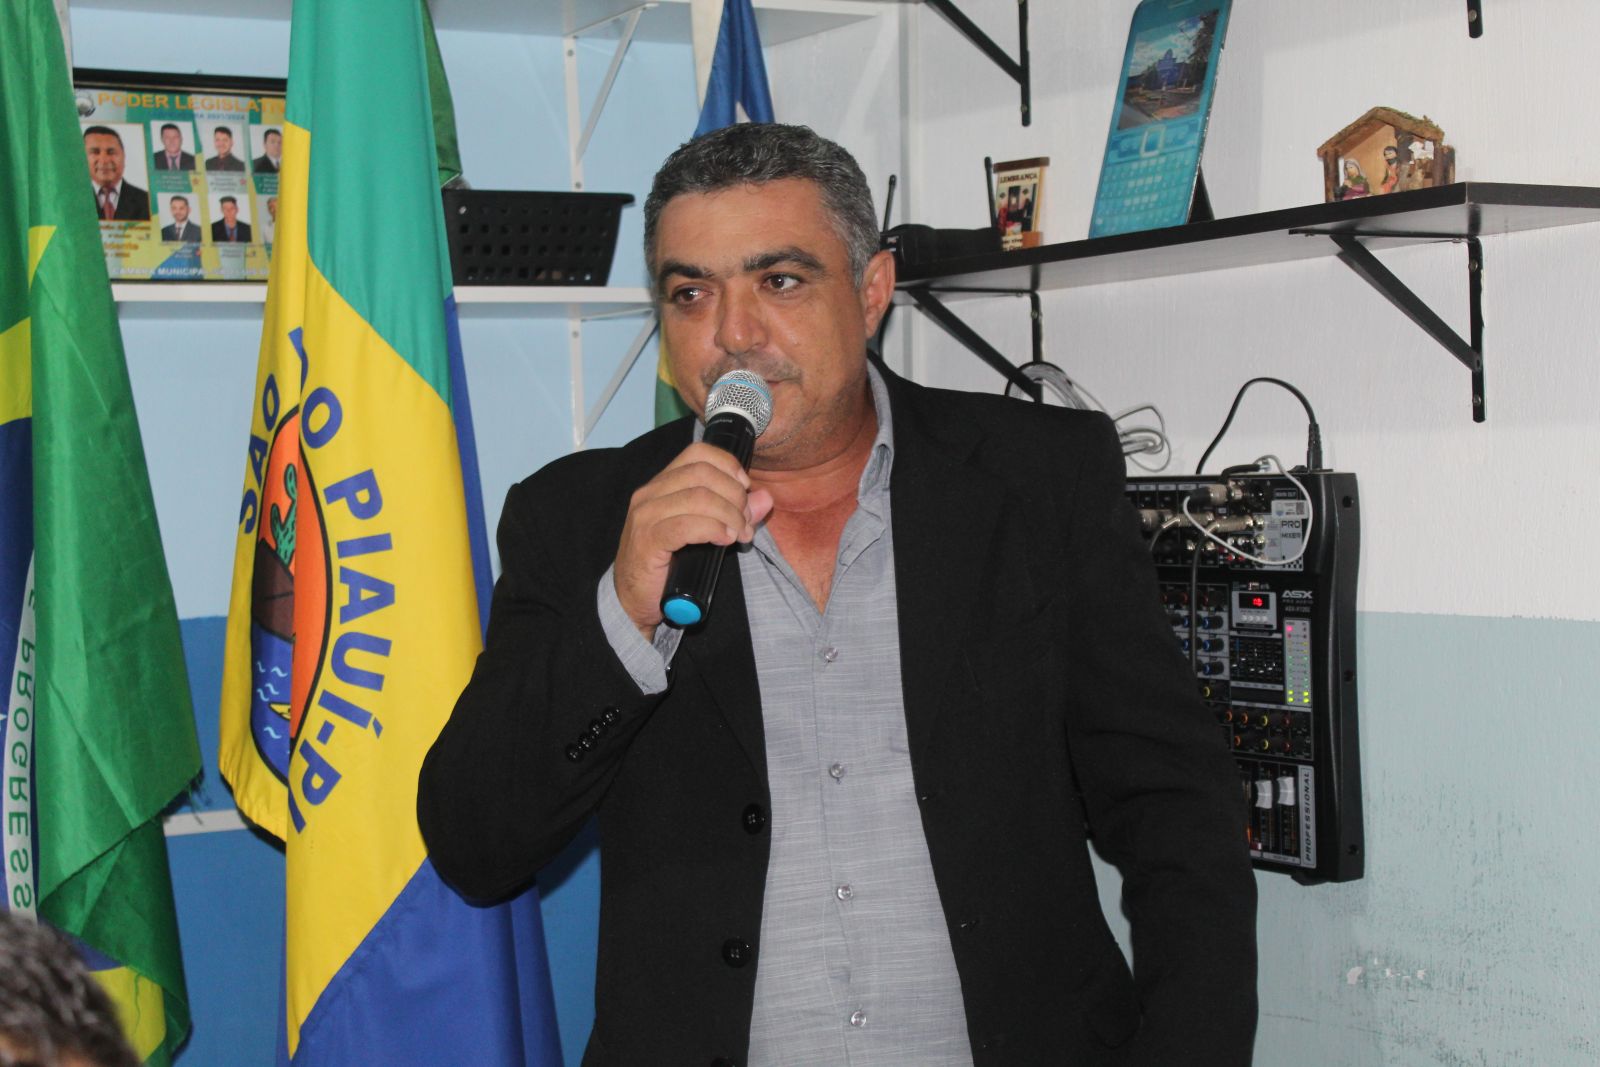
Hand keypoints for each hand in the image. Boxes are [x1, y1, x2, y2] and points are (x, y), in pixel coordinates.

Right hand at [614, 443, 773, 638]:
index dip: (728, 465)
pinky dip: (713, 529)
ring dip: (729, 515)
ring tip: (739, 535)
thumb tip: (765, 498)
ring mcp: (646, 516)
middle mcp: (649, 493)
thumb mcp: (704, 532)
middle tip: (745, 521)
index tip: (746, 488)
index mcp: (661, 484)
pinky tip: (724, 540)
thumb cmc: (668, 564)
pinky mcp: (647, 541)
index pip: (698, 453)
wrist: (633, 599)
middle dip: (734, 495)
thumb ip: (734, 512)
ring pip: (699, 497)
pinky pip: (687, 526)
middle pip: (703, 473)